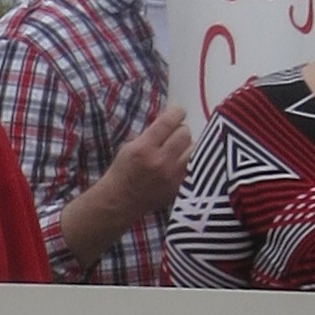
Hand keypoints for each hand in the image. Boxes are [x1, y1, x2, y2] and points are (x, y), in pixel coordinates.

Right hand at [103, 100, 191, 223]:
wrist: (120, 200)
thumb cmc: (123, 171)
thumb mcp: (130, 146)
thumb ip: (151, 132)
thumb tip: (171, 118)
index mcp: (144, 147)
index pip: (170, 121)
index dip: (177, 113)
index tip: (178, 113)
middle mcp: (159, 161)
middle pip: (185, 133)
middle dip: (180, 130)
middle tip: (174, 135)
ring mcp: (172, 176)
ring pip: (194, 149)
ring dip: (187, 146)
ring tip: (178, 150)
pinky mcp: (179, 187)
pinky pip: (194, 166)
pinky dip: (189, 162)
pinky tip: (180, 163)